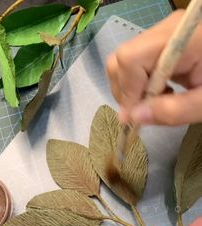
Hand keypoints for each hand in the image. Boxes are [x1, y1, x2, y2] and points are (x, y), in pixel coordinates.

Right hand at [106, 10, 201, 125]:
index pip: (130, 58)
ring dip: (132, 88)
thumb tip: (134, 117)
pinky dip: (141, 83)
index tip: (135, 117)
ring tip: (156, 103)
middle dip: (125, 90)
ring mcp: (165, 34)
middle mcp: (166, 31)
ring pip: (126, 60)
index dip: (127, 90)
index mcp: (180, 39)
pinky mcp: (166, 43)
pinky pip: (139, 62)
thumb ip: (172, 111)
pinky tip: (161, 93)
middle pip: (122, 57)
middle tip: (143, 112)